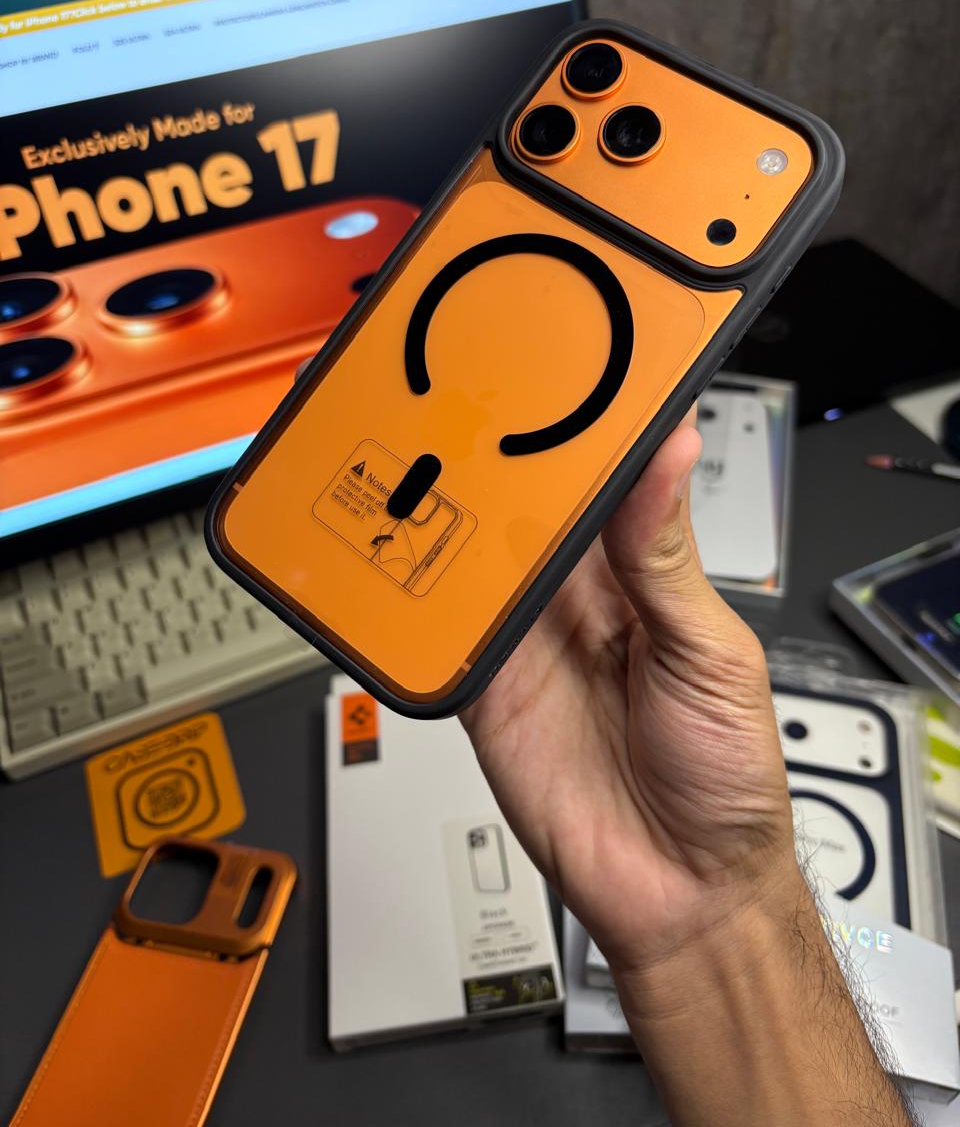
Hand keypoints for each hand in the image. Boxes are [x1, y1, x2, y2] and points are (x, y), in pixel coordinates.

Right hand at [460, 410, 798, 974]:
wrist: (681, 889)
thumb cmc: (724, 774)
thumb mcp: (711, 655)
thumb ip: (667, 559)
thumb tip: (668, 455)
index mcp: (640, 572)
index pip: (605, 478)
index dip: (584, 425)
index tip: (560, 366)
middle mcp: (576, 596)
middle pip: (522, 507)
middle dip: (494, 456)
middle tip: (460, 398)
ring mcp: (525, 640)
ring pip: (470, 557)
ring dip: (443, 513)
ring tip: (412, 456)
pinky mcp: (483, 689)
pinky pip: (438, 634)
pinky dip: (411, 602)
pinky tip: (390, 558)